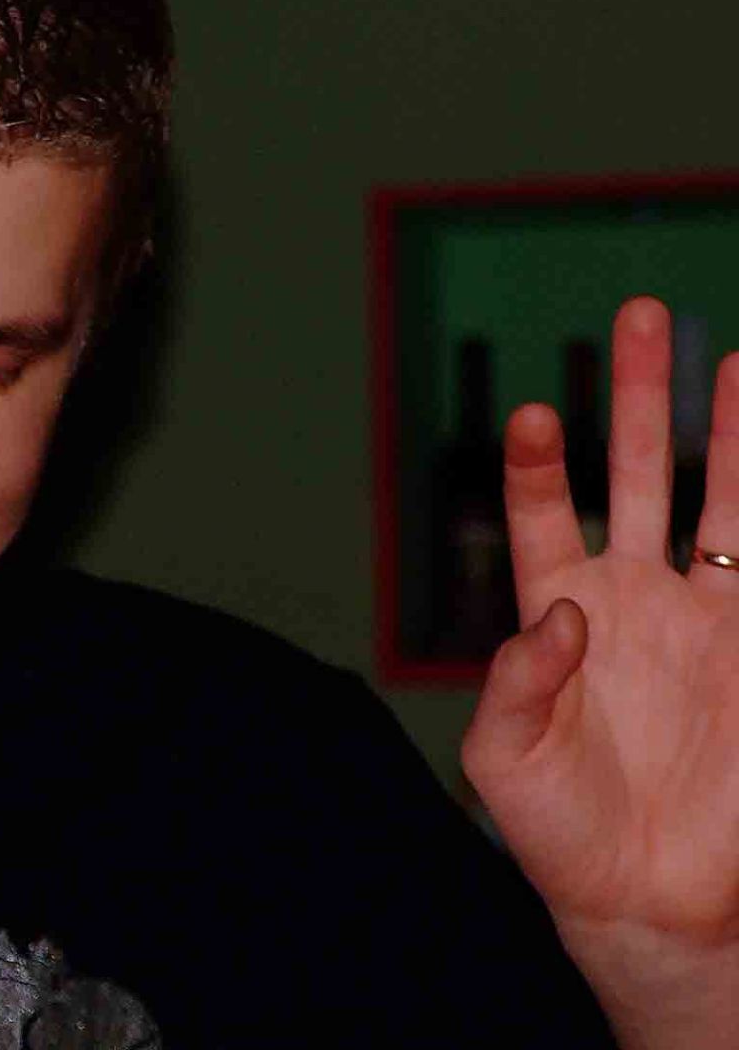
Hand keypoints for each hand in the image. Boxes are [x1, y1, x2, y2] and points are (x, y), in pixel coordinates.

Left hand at [462, 297, 738, 1042]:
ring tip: (738, 359)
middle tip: (641, 313)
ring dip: (731, 433)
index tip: (541, 412)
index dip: (544, 464)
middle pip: (639, 475)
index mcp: (561, 612)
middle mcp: (635, 599)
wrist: (651, 902)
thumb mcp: (501, 760)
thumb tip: (559, 611)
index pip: (546, 512)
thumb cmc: (559, 832)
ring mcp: (706, 623)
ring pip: (725, 504)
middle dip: (641, 397)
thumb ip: (512, 681)